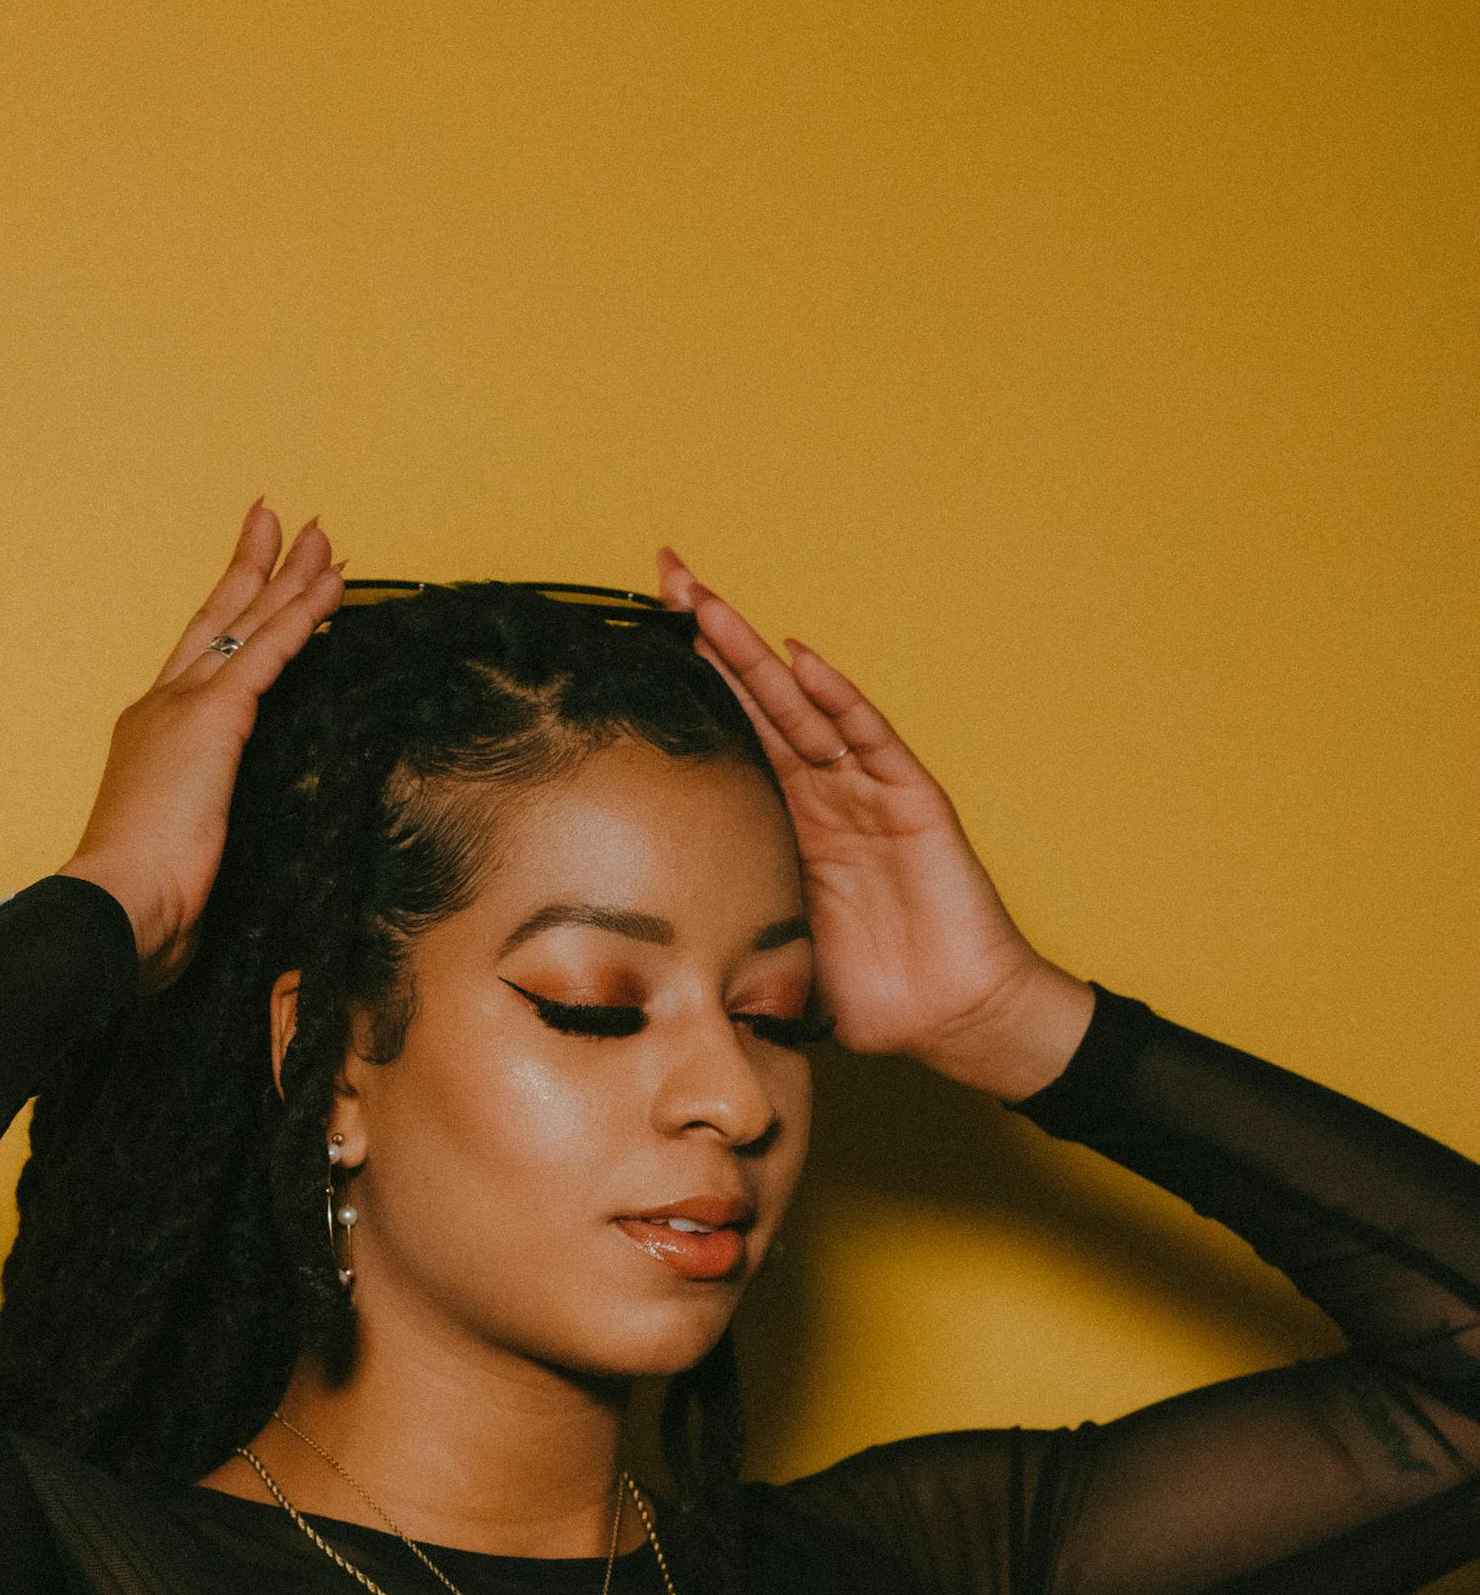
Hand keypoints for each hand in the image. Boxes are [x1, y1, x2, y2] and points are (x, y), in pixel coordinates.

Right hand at [59, 502, 344, 992]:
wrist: (118, 905)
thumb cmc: (141, 896)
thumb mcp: (177, 844)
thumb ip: (199, 817)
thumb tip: (215, 834)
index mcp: (152, 732)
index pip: (199, 658)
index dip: (225, 615)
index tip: (249, 577)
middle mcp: (164, 706)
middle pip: (219, 621)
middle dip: (252, 568)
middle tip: (279, 520)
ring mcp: (186, 707)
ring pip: (249, 625)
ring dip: (291, 579)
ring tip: (321, 538)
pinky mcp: (215, 720)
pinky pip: (270, 654)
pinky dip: (302, 616)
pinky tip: (330, 587)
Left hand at [655, 547, 1093, 1092]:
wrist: (955, 1019)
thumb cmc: (874, 995)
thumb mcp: (777, 957)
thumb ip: (728, 931)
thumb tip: (643, 955)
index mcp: (788, 824)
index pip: (731, 737)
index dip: (692, 686)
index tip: (638, 635)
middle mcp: (825, 794)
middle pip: (759, 701)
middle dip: (713, 639)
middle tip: (666, 576)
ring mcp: (868, 792)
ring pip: (804, 708)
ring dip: (757, 656)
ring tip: (709, 604)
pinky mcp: (913, 802)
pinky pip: (870, 740)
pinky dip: (838, 699)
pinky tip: (802, 661)